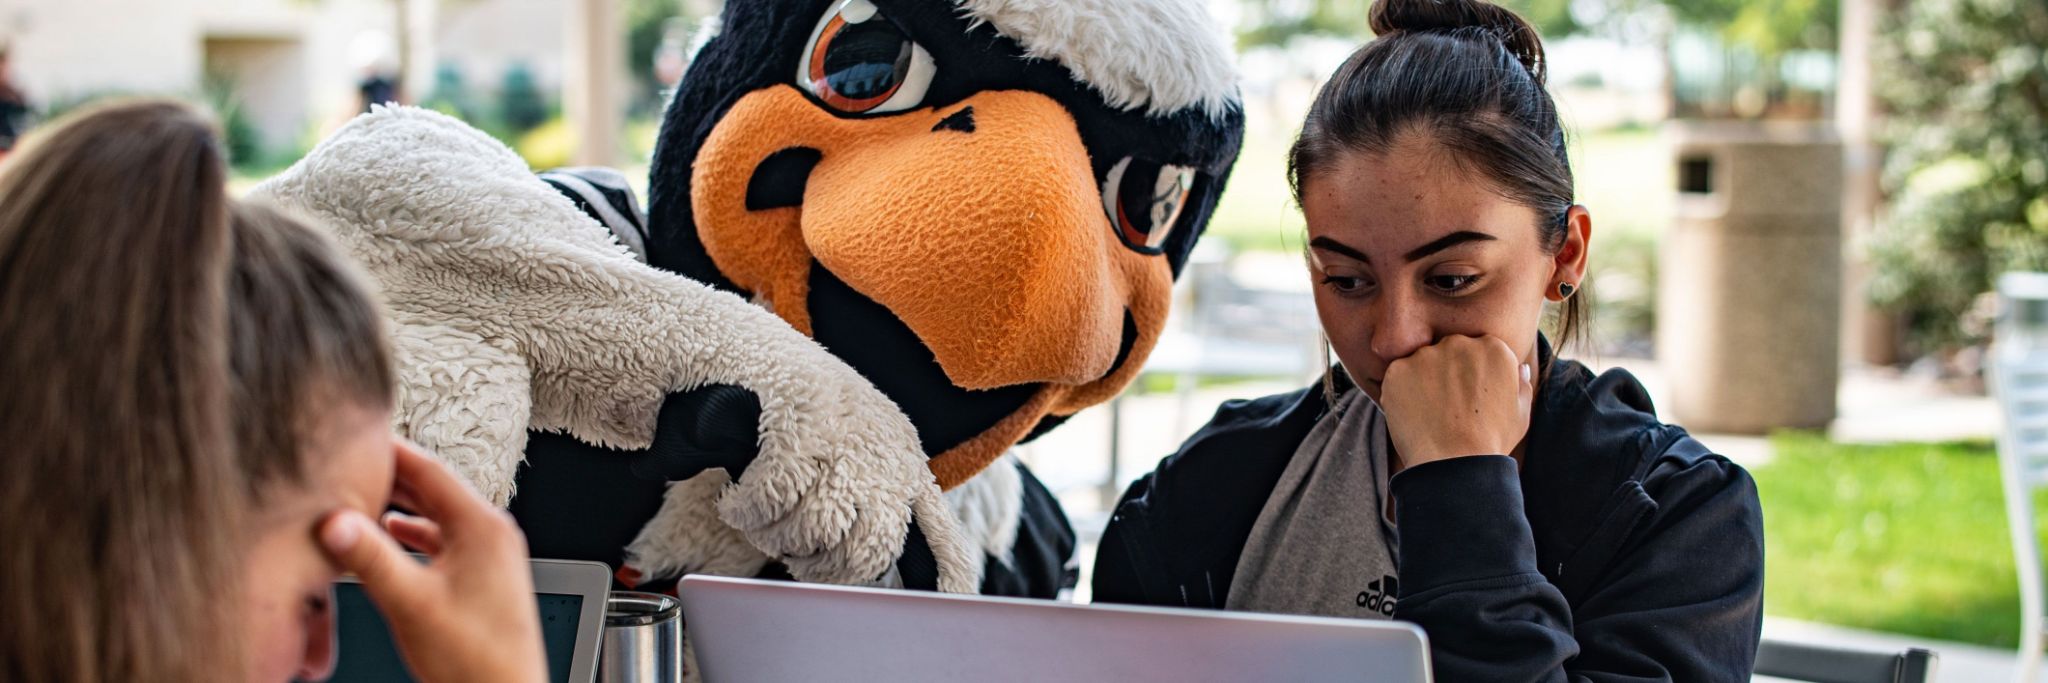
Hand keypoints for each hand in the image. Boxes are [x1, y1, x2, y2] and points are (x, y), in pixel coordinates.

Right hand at [318, 439, 546, 682]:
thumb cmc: (476, 661)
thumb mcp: (411, 604)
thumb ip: (370, 559)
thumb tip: (335, 522)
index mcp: (483, 527)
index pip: (429, 468)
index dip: (389, 450)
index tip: (357, 437)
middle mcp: (492, 533)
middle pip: (432, 489)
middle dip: (389, 477)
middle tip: (348, 463)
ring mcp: (490, 555)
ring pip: (436, 515)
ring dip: (399, 505)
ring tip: (358, 497)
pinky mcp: (483, 576)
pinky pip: (443, 540)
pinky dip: (413, 534)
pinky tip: (390, 536)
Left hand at [1379, 335, 1534, 467]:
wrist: (1455, 463)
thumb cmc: (1492, 441)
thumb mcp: (1521, 412)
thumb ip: (1520, 384)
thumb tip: (1518, 367)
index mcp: (1494, 347)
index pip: (1478, 348)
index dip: (1472, 374)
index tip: (1469, 396)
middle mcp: (1459, 343)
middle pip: (1449, 349)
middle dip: (1447, 371)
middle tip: (1449, 407)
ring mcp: (1426, 355)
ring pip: (1422, 361)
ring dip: (1424, 380)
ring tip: (1432, 414)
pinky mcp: (1398, 370)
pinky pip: (1398, 376)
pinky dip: (1402, 392)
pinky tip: (1415, 415)